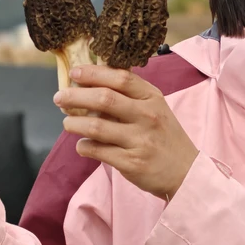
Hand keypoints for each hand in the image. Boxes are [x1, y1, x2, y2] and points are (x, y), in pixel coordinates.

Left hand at [55, 65, 198, 199]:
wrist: (185, 171)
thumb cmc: (164, 135)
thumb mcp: (156, 107)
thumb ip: (130, 95)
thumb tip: (92, 83)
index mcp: (152, 98)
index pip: (121, 78)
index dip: (94, 73)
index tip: (75, 73)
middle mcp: (147, 116)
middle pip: (104, 100)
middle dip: (75, 97)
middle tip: (59, 98)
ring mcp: (140, 140)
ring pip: (96, 127)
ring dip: (74, 124)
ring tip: (67, 124)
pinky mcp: (132, 163)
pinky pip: (98, 151)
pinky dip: (84, 146)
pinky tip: (82, 145)